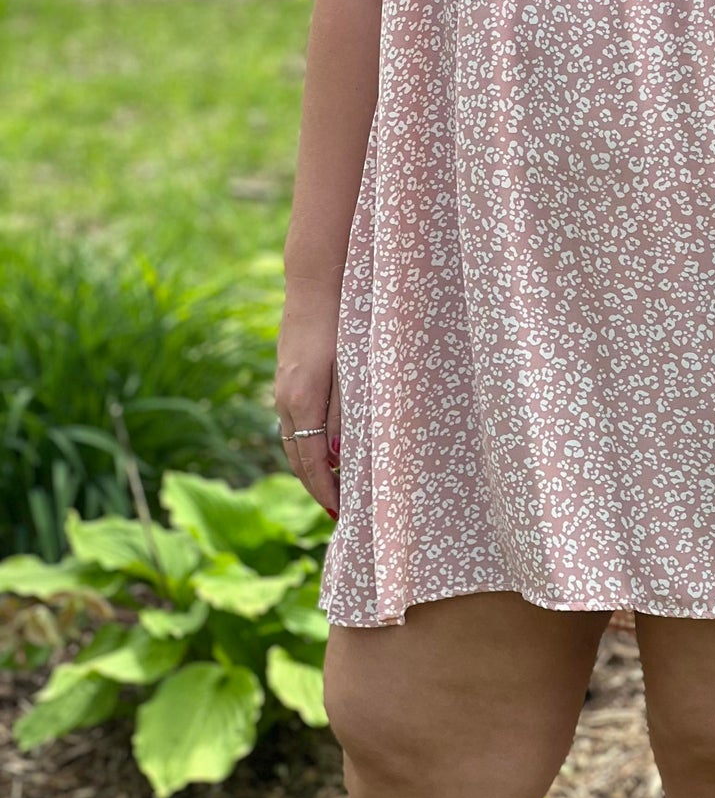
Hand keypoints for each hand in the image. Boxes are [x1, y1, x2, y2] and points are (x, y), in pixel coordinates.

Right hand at [274, 295, 342, 517]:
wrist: (315, 284)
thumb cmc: (342, 324)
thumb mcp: (349, 373)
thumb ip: (343, 416)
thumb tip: (334, 460)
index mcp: (302, 401)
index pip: (310, 462)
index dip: (324, 491)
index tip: (340, 514)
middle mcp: (285, 399)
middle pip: (296, 457)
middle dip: (315, 487)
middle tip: (337, 511)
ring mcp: (281, 388)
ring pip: (292, 441)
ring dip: (308, 467)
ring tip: (331, 489)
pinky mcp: (285, 377)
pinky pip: (292, 422)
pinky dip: (304, 444)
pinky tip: (321, 449)